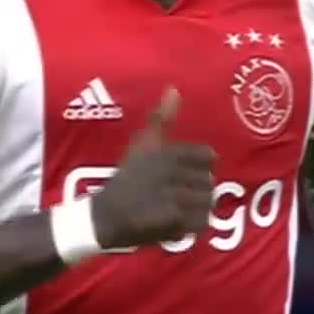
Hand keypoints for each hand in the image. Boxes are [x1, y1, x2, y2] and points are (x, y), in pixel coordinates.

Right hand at [91, 89, 216, 249]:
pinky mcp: (172, 221)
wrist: (105, 216)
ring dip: (196, 208)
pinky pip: (200, 223)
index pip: (208, 157)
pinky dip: (191, 225)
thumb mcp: (143, 144)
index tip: (187, 173)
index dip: (200, 166)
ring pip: (206, 203)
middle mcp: (172, 173)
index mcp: (168, 152)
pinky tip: (178, 223)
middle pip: (208, 181)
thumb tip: (174, 88)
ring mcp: (173, 198)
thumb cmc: (127, 177)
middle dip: (197, 190)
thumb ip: (161, 117)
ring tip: (180, 209)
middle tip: (180, 194)